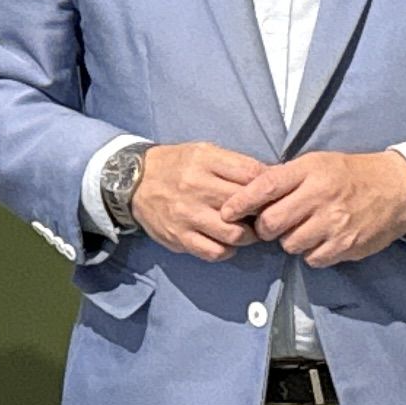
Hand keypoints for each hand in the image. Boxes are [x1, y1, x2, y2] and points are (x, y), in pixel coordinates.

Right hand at [134, 142, 275, 259]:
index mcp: (205, 161)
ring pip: (234, 234)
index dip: (269, 186)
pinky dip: (227, 250)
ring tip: (248, 231)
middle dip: (262, 212)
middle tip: (264, 215)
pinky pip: (214, 252)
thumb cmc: (176, 166)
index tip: (273, 193)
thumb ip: (235, 164)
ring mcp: (187, 215)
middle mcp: (196, 187)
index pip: (252, 174)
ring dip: (248, 236)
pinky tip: (225, 242)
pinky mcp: (179, 237)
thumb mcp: (204, 152)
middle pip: (246, 206)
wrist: (132, 181)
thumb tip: (271, 178)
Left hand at [238, 150, 405, 267]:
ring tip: (304, 228)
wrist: (398, 189)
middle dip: (266, 227)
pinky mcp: (346, 246)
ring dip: (290, 240)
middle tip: (274, 223)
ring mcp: (334, 224)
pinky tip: (321, 239)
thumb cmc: (351, 174)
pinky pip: (313, 259)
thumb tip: (248, 192)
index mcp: (310, 172)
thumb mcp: (317, 163)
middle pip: (271, 224)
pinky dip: (312, 253)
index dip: (240, 203)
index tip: (226, 212)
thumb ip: (285, 177)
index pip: (264, 188)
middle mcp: (320, 197)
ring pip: (290, 245)